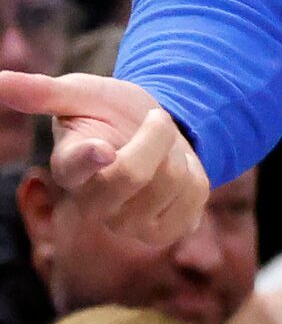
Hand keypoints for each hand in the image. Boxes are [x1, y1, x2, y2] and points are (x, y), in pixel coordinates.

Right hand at [0, 69, 208, 246]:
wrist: (156, 133)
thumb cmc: (108, 113)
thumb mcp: (82, 94)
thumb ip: (42, 92)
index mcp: (68, 167)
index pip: (73, 168)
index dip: (88, 158)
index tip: (103, 148)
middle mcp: (92, 204)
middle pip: (132, 175)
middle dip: (156, 135)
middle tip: (155, 118)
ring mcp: (128, 224)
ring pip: (171, 182)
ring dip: (177, 154)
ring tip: (161, 151)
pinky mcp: (164, 231)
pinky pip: (196, 197)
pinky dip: (196, 176)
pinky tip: (176, 176)